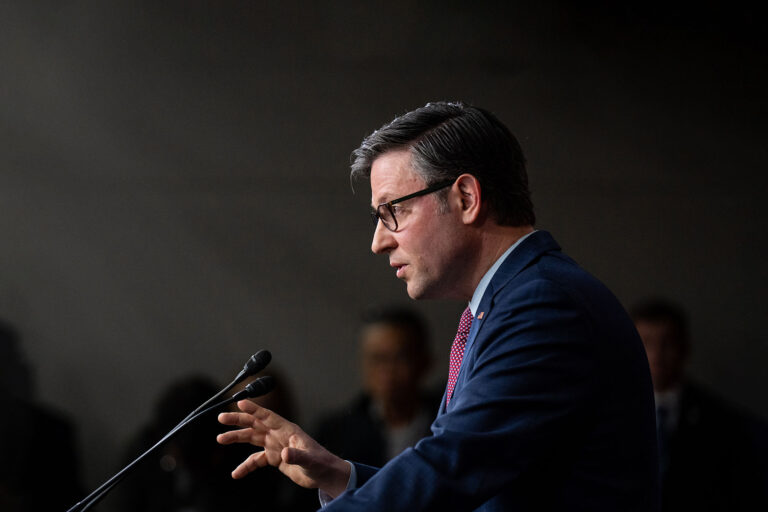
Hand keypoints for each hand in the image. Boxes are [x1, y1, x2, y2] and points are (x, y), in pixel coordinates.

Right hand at [217, 400, 350, 497]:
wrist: (324, 474)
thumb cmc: (320, 463)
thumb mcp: (309, 460)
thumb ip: (297, 456)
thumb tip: (284, 454)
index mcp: (287, 430)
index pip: (267, 416)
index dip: (254, 409)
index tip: (239, 402)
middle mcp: (278, 435)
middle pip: (255, 424)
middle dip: (238, 420)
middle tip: (221, 417)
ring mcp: (275, 445)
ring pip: (252, 438)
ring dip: (236, 437)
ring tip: (220, 438)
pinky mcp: (273, 458)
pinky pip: (255, 460)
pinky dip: (246, 466)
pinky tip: (236, 473)